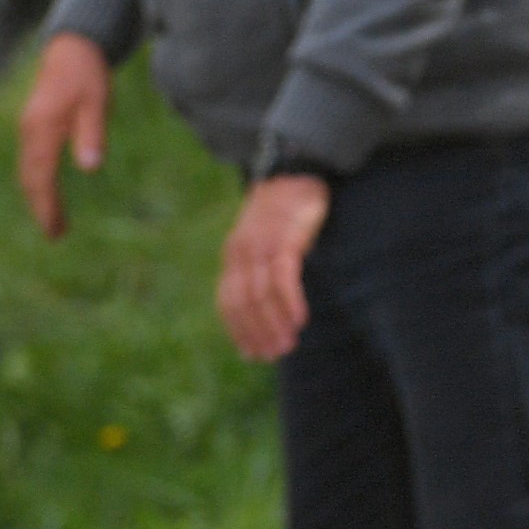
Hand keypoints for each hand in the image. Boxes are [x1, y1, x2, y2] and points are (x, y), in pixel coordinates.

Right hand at [17, 30, 112, 237]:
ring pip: (27, 172)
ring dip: (38, 198)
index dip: (47, 206)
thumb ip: (92, 134)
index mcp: (44, 129)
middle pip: (29, 179)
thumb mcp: (97, 102)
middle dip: (41, 208)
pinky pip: (30, 162)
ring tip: (54, 221)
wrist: (71, 48)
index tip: (55, 231)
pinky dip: (36, 182)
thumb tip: (90, 167)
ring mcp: (28, 129)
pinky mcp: (32, 126)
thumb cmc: (87, 74)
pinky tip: (47, 191)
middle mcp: (30, 132)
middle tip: (56, 235)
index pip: (42, 177)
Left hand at [217, 170, 331, 362]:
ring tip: (288, 345)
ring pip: (262, 295)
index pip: (228, 303)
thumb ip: (260, 271)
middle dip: (256, 334)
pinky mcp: (284, 239)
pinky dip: (289, 301)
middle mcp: (240, 254)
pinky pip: (283, 277)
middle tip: (273, 356)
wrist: (295, 172)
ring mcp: (261, 246)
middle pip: (243, 304)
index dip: (239, 331)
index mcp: (232, 257)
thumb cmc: (283, 213)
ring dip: (274, 324)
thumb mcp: (265, 243)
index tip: (251, 354)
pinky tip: (299, 320)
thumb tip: (264, 307)